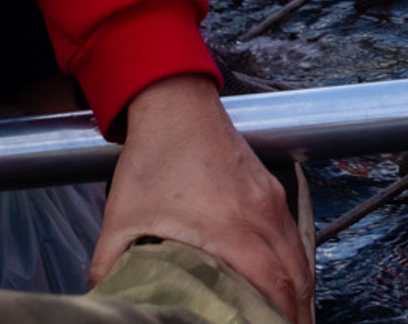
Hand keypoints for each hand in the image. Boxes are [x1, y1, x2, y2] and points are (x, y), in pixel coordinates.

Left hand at [93, 74, 311, 323]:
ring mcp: (271, 200)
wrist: (176, 106)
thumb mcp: (120, 222)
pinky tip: (288, 286)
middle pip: (296, 278)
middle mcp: (262, 215)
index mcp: (231, 229)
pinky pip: (294, 237)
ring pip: (300, 258)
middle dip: (296, 318)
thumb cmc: (152, 162)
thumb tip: (107, 301)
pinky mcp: (270, 190)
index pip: (273, 287)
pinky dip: (297, 267)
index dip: (278, 321)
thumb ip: (111, 269)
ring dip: (300, 296)